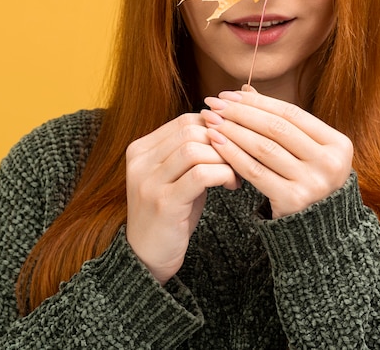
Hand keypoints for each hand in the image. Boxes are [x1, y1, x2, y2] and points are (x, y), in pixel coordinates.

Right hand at [125, 113, 240, 284]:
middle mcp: (140, 161)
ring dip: (224, 158)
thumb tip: (226, 125)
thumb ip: (192, 151)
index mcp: (141, 149)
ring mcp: (148, 182)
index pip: (185, 120)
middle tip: (239, 158)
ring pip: (195, 149)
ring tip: (235, 173)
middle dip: (222, 142)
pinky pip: (200, 174)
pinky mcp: (163, 203)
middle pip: (191, 130)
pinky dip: (222, 174)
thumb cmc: (169, 212)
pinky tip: (231, 184)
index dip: (215, 127)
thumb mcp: (175, 175)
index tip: (232, 144)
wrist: (146, 258)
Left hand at [202, 89, 352, 218]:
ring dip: (233, 130)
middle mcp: (330, 163)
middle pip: (276, 128)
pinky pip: (255, 171)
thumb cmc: (306, 179)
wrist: (317, 229)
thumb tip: (244, 90)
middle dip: (241, 112)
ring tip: (211, 120)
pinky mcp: (292, 201)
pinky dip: (233, 154)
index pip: (291, 113)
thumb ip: (280, 121)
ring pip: (264, 148)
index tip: (230, 93)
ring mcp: (313, 183)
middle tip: (214, 103)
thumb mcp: (304, 149)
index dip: (258, 101)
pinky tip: (216, 142)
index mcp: (339, 144)